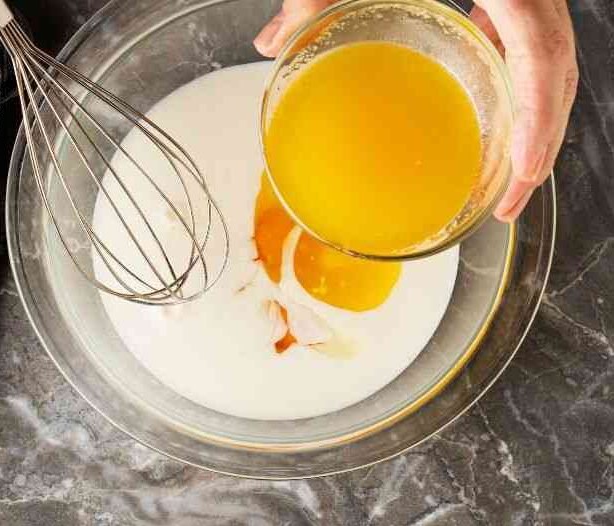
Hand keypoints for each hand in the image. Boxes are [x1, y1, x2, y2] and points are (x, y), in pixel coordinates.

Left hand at [254, 0, 578, 222]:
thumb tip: (271, 46)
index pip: (543, 54)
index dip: (540, 121)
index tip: (523, 175)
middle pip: (559, 67)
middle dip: (541, 136)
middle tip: (510, 194)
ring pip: (551, 51)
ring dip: (533, 110)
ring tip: (506, 164)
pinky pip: (529, 27)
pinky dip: (514, 65)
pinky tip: (483, 84)